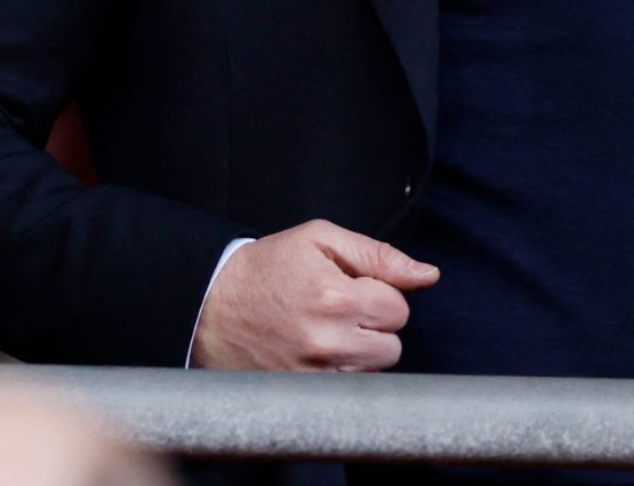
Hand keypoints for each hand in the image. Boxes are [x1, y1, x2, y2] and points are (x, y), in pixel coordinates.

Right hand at [191, 220, 438, 370]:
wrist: (206, 307)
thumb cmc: (263, 270)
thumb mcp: (316, 240)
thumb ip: (377, 255)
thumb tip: (427, 275)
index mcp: (337, 296)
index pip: (399, 307)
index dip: (376, 295)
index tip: (347, 290)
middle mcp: (330, 340)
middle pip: (392, 344)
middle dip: (372, 327)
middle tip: (335, 312)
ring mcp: (317, 372)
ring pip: (373, 369)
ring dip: (358, 352)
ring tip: (323, 332)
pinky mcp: (306, 392)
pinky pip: (351, 390)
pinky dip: (341, 373)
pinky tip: (316, 354)